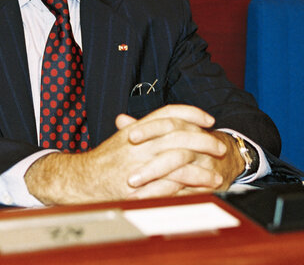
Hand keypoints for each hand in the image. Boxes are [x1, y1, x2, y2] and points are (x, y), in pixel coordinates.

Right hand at [24, 105, 233, 203]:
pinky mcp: (141, 188)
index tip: (208, 118)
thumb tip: (169, 121)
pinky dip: (188, 189)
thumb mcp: (124, 137)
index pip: (169, 113)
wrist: (83, 180)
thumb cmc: (105, 159)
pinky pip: (170, 187)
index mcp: (136, 128)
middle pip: (180, 136)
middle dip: (204, 140)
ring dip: (201, 168)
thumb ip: (146, 127)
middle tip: (219, 146)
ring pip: (179, 162)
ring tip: (216, 174)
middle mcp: (139, 144)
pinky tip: (200, 191)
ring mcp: (140, 166)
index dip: (191, 113)